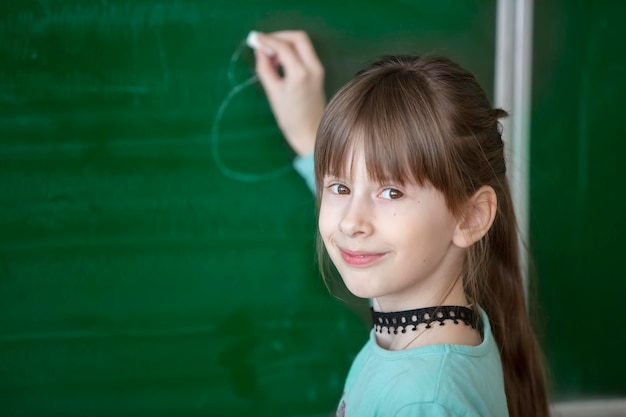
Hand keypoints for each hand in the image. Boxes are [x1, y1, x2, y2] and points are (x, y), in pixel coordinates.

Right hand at [253, 31, 325, 155]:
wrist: (310, 132)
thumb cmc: (289, 117)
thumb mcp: (272, 93)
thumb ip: (265, 69)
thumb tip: (260, 51)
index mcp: (300, 74)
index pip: (283, 46)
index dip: (267, 40)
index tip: (255, 39)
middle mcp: (313, 68)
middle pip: (298, 38)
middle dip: (280, 36)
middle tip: (265, 44)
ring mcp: (318, 69)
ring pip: (303, 44)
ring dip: (285, 44)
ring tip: (271, 57)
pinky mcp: (318, 72)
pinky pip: (305, 53)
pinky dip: (292, 51)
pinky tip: (280, 62)